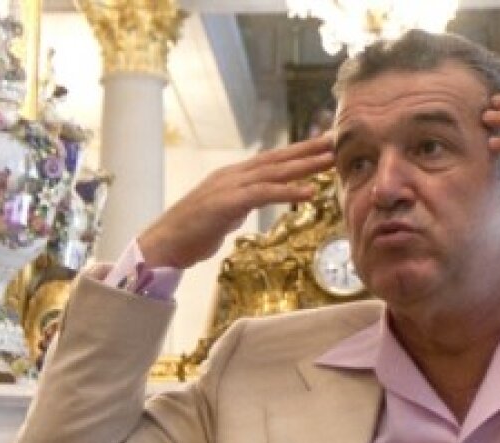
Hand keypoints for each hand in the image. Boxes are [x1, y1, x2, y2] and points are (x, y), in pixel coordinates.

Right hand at [138, 134, 335, 268]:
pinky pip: (263, 194)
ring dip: (304, 166)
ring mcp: (229, 186)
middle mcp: (233, 175)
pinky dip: (288, 192)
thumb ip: (241, 203)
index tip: (321, 146)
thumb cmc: (193, 232)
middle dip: (307, 150)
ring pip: (273, 172)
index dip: (297, 152)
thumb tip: (255, 200)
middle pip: (276, 159)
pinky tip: (309, 192)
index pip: (270, 160)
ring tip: (330, 160)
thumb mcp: (224, 213)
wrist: (164, 243)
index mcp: (233, 176)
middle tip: (335, 141)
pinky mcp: (227, 203)